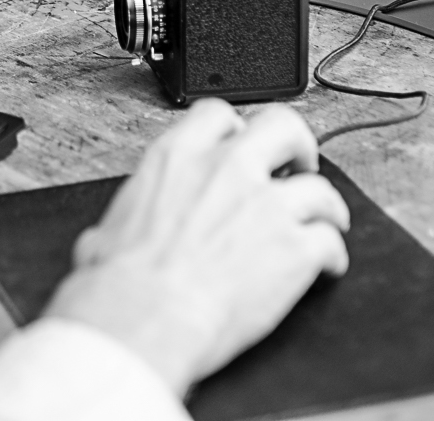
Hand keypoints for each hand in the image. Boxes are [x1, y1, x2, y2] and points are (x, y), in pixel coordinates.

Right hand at [45, 102, 348, 397]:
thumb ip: (120, 226)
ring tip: (326, 221)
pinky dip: (332, 255)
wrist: (145, 318)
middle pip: (283, 127)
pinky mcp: (295, 249)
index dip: (237, 129)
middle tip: (298, 166)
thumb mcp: (106, 232)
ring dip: (325, 206)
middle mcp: (227, 169)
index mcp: (177, 157)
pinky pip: (330, 241)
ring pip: (320, 188)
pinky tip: (327, 268)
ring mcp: (266, 206)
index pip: (218, 115)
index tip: (243, 144)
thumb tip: (101, 245)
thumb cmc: (120, 283)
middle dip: (296, 146)